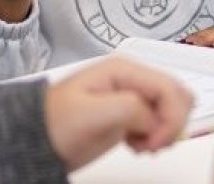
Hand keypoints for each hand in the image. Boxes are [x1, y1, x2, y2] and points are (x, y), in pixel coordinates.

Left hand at [43, 57, 193, 171]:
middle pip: (177, 95)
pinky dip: (156, 136)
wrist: (36, 140)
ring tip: (142, 145)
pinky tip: (136, 145)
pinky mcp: (130, 114)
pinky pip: (160, 122)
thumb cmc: (55, 123)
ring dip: (166, 131)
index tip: (156, 143)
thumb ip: (130, 108)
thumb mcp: (91, 113)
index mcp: (124, 70)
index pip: (168, 88)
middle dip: (172, 123)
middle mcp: (132, 79)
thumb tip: (153, 117)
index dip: (171, 117)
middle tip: (151, 144)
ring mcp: (132, 96)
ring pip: (172, 108)